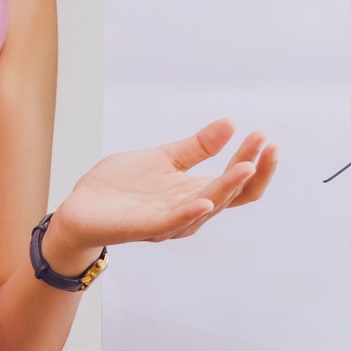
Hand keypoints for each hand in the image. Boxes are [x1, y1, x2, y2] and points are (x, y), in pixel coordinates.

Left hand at [50, 120, 279, 256]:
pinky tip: (206, 199)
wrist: (82, 207)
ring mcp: (169, 222)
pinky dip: (191, 211)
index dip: (255, 162)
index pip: (237, 183)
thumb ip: (197, 146)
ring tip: (246, 166)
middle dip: (253, 170)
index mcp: (196, 193)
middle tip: (267, 145)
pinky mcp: (144, 227)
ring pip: (208, 207)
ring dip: (228, 187)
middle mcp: (190, 211)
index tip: (265, 137)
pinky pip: (173, 222)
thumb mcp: (165, 157)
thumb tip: (231, 123)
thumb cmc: (123, 186)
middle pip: (233, 196)